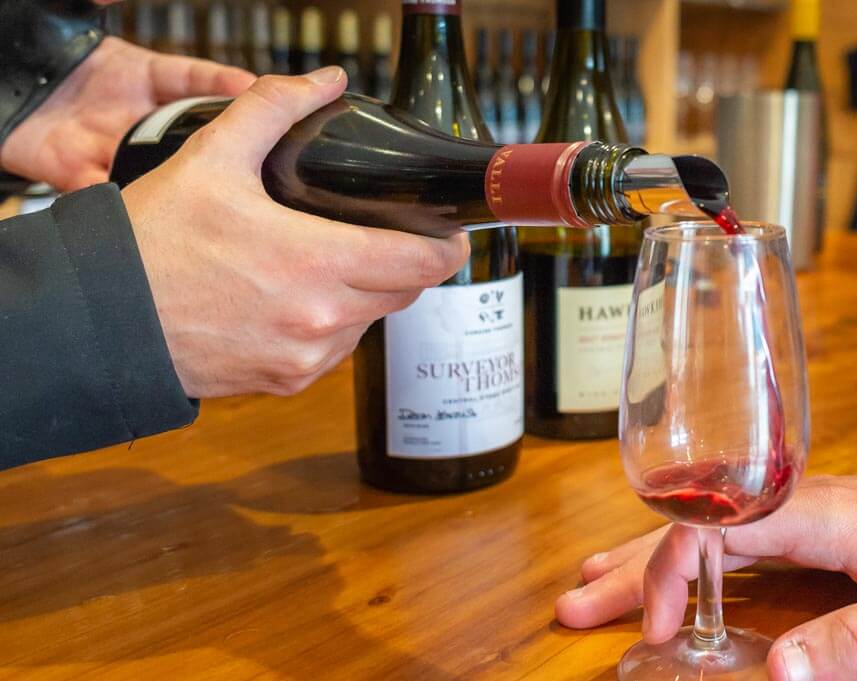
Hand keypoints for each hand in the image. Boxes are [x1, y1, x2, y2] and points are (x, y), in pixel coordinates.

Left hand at [0, 37, 253, 190]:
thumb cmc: (24, 41)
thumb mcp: (71, 12)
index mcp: (135, 72)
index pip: (194, 78)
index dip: (225, 84)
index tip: (255, 90)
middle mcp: (129, 112)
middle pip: (187, 132)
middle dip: (216, 144)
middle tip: (246, 149)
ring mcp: (106, 144)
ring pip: (156, 169)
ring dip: (177, 179)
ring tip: (206, 186)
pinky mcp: (78, 173)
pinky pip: (111, 193)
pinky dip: (128, 204)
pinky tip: (151, 209)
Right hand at [121, 68, 470, 397]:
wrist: (106, 322)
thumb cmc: (154, 244)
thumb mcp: (212, 159)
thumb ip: (272, 109)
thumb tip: (323, 81)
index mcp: (316, 263)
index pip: (423, 263)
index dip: (448, 246)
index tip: (450, 231)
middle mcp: (323, 319)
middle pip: (406, 292)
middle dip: (408, 263)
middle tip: (391, 236)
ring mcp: (306, 356)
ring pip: (371, 321)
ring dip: (369, 293)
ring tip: (335, 263)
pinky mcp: (288, 381)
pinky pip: (336, 351)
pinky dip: (334, 324)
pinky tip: (302, 299)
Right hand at [555, 475, 856, 680]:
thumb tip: (777, 677)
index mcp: (817, 511)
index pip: (716, 525)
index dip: (670, 570)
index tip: (653, 629)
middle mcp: (795, 504)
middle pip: (691, 524)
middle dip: (631, 566)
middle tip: (575, 606)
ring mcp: (798, 514)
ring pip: (701, 529)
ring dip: (642, 560)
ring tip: (587, 585)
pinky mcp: (806, 530)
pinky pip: (726, 541)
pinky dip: (679, 560)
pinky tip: (654, 573)